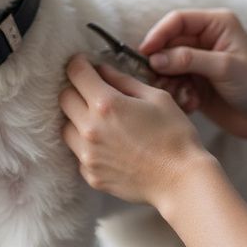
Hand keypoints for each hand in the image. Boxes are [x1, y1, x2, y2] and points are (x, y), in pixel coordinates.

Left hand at [60, 54, 209, 207]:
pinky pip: (78, 153)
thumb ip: (124, 81)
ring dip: (77, 118)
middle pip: (64, 98)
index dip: (78, 64)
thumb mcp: (156, 97)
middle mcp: (90, 129)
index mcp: (107, 104)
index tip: (83, 63)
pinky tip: (108, 145)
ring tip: (101, 121)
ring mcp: (88, 155)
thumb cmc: (175, 136)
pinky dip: (87, 145)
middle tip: (92, 91)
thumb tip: (103, 70)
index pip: (76, 74)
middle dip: (76, 89)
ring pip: (66, 127)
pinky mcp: (91, 176)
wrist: (181, 182)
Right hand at [139, 9, 246, 142]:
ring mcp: (200, 62)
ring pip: (167, 65)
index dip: (158, 34)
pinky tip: (191, 104)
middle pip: (168, 43)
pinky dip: (177, 93)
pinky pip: (174, 83)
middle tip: (158, 82)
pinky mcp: (196, 83)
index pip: (177, 20)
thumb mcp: (225, 67)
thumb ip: (189, 59)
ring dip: (168, 81)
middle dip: (161, 63)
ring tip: (181, 95)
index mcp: (217, 24)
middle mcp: (206, 39)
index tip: (145, 52)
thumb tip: (155, 58)